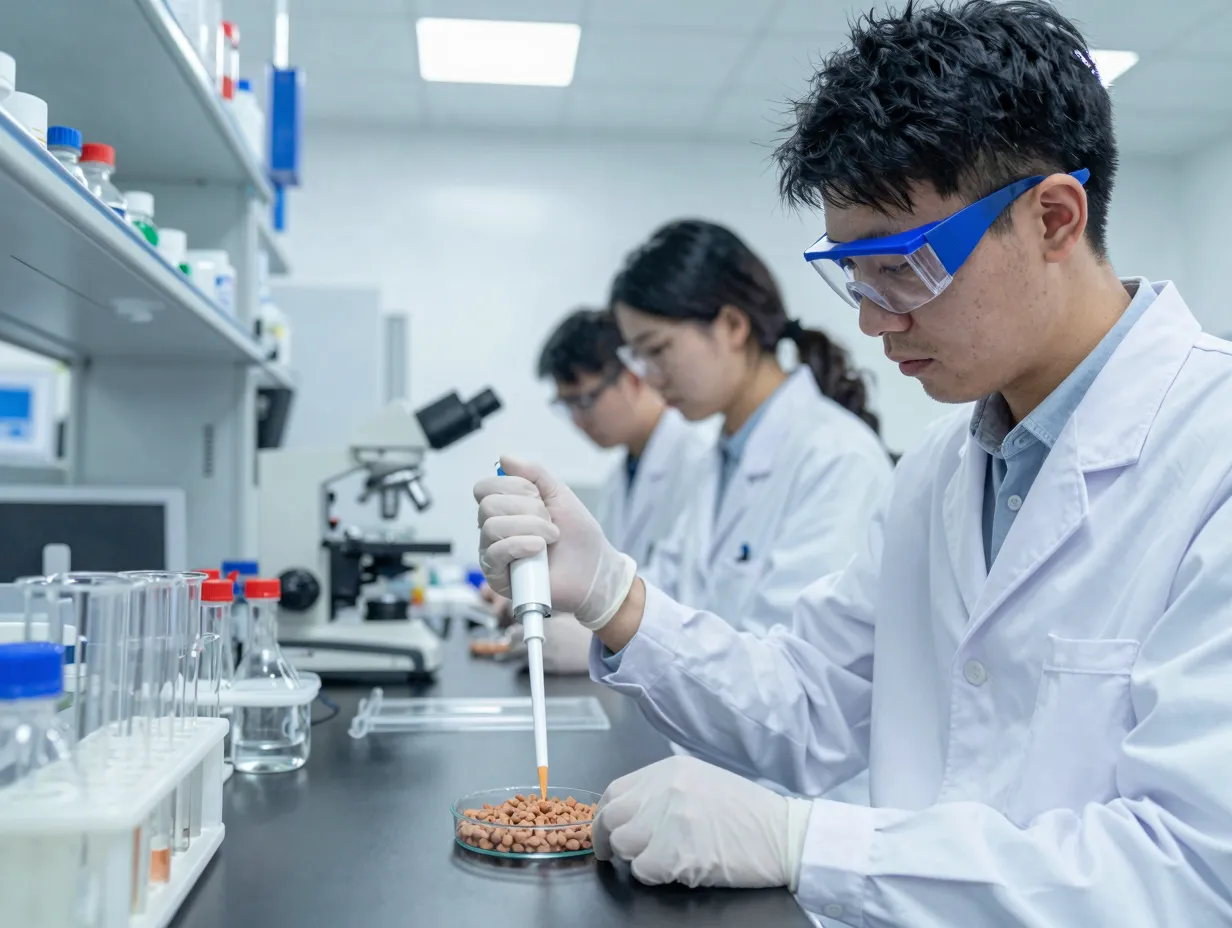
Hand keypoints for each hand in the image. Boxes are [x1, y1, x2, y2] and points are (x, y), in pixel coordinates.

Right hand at [474, 457, 636, 630]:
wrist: (595, 570)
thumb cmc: (578, 535)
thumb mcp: (559, 495)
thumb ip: (533, 474)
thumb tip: (504, 458)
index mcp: (504, 509)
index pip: (485, 488)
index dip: (514, 487)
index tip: (540, 498)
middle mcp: (493, 530)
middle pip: (487, 505)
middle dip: (527, 509)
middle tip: (550, 521)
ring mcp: (494, 554)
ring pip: (492, 527)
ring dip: (529, 528)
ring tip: (550, 538)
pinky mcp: (498, 578)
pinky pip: (495, 553)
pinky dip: (521, 545)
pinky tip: (540, 549)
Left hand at [593, 755, 812, 890]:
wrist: (784, 834)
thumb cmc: (746, 813)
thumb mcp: (700, 783)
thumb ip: (663, 792)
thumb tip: (630, 815)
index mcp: (669, 770)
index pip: (616, 791)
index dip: (606, 816)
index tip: (607, 833)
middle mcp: (665, 789)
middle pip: (612, 817)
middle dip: (609, 840)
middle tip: (617, 856)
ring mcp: (670, 819)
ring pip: (624, 844)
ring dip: (636, 858)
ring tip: (662, 859)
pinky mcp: (677, 852)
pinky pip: (643, 870)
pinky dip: (655, 876)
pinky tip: (680, 869)